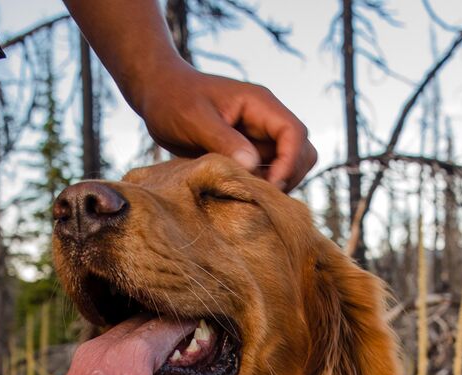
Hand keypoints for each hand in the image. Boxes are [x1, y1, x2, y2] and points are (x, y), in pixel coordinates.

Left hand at [129, 64, 316, 191]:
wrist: (159, 93)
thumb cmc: (173, 99)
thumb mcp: (194, 118)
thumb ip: (223, 140)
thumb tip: (252, 166)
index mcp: (260, 104)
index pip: (294, 133)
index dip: (289, 161)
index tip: (270, 184)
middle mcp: (266, 120)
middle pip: (302, 151)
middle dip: (288, 175)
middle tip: (258, 193)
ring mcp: (259, 137)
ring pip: (289, 165)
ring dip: (276, 184)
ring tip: (245, 193)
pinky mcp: (247, 152)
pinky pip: (267, 173)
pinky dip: (260, 186)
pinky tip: (237, 191)